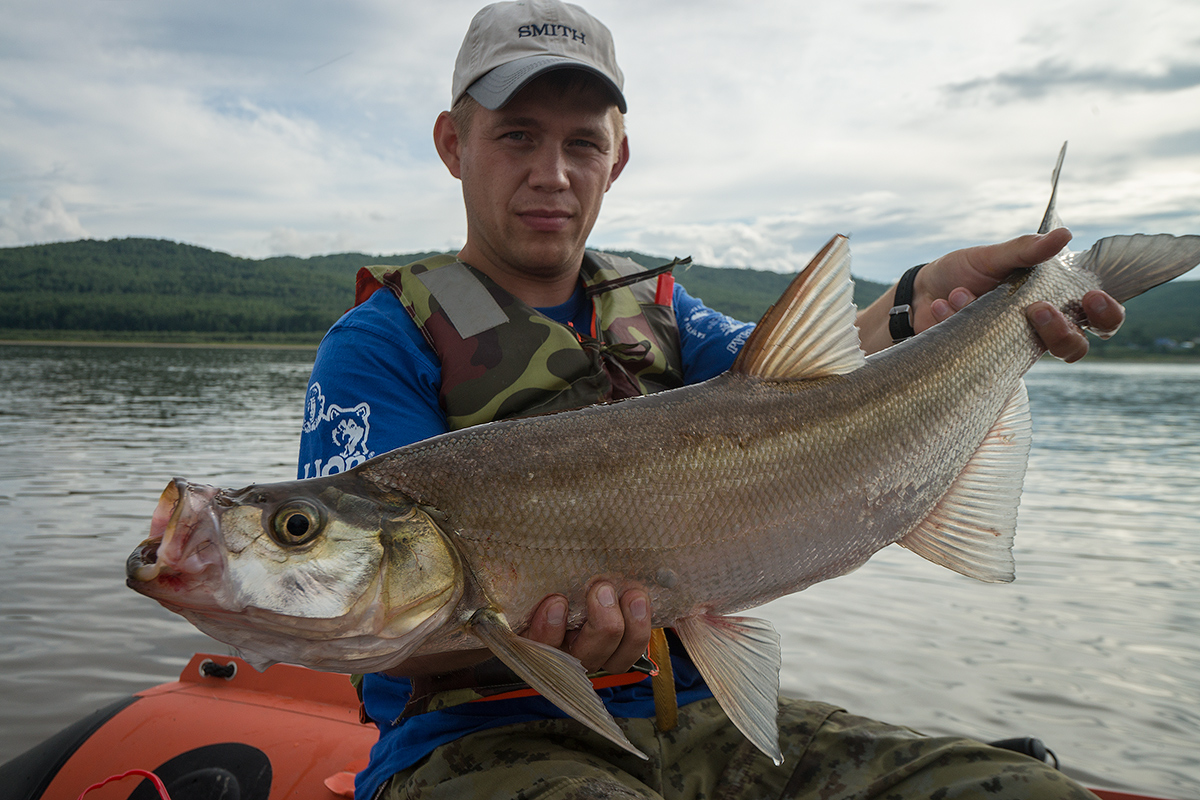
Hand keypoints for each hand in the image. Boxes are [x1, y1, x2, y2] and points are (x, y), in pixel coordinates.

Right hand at [524, 582, 650, 673]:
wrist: (563, 577)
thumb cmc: (532, 580)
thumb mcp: (520, 577)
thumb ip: (512, 574)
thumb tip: (466, 543)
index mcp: (532, 641)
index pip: (536, 649)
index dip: (548, 631)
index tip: (555, 601)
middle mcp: (565, 653)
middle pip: (585, 659)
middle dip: (600, 627)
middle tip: (601, 589)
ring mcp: (597, 650)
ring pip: (617, 659)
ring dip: (631, 629)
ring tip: (632, 594)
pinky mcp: (622, 640)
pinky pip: (636, 645)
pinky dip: (643, 624)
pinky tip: (640, 596)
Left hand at [859, 228, 1125, 359]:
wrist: (918, 292)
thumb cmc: (964, 273)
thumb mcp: (993, 256)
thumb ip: (1026, 250)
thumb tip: (1064, 236)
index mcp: (1052, 303)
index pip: (1098, 319)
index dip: (1106, 314)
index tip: (1090, 297)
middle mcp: (1036, 332)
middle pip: (1074, 348)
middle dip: (1062, 333)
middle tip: (1036, 309)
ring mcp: (1007, 350)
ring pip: (1027, 358)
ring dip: (993, 324)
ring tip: (961, 293)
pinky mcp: (976, 363)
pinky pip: (973, 354)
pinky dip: (953, 319)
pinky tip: (940, 304)